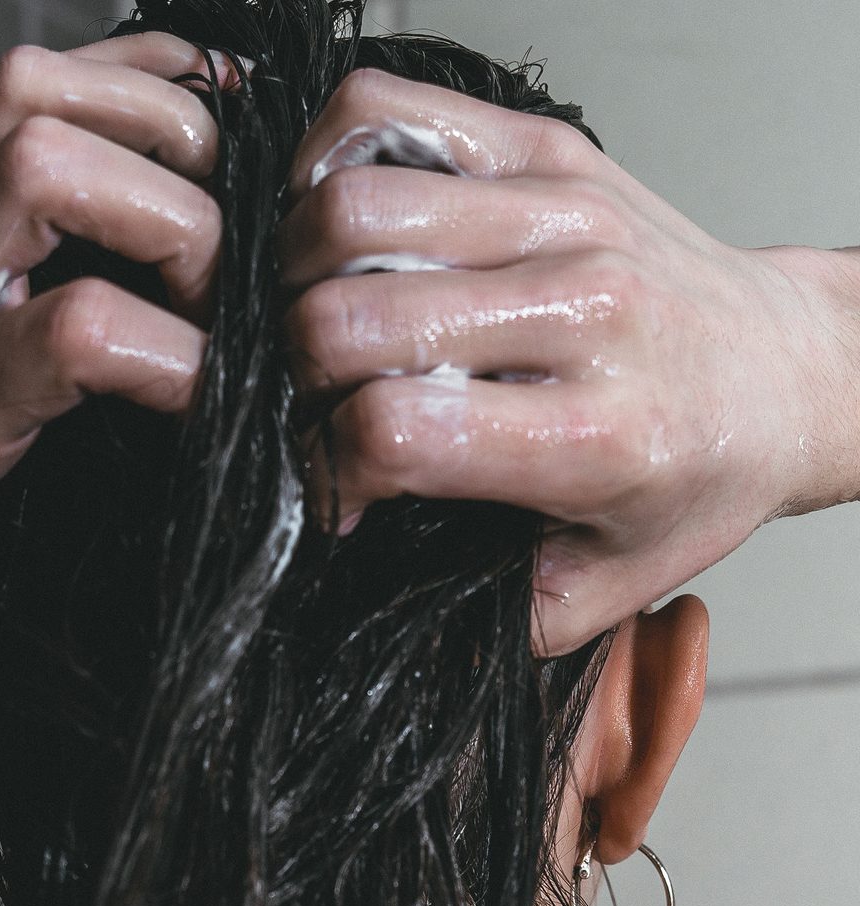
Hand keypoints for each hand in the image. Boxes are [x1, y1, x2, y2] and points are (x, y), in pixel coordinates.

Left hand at [0, 32, 243, 683]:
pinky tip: (178, 114)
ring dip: (148, 123)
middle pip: (44, 170)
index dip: (177, 356)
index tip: (218, 400)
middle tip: (227, 288)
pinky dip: (117, 79)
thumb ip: (85, 612)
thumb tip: (200, 590)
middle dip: (177, 218)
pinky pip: (17, 93)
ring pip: (27, 98)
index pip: (72, 333)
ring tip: (220, 188)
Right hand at [280, 69, 859, 655]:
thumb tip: (381, 595)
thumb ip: (493, 613)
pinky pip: (384, 115)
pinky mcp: (548, 149)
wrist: (787, 368)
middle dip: (298, 375)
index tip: (343, 486)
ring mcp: (562, 214)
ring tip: (322, 314)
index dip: (330, 467)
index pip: (394, 430)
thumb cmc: (698, 471)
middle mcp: (579, 311)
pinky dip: (326, 165)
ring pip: (351, 213)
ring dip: (296, 275)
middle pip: (349, 319)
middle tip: (322, 399)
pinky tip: (341, 228)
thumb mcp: (608, 583)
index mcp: (595, 437)